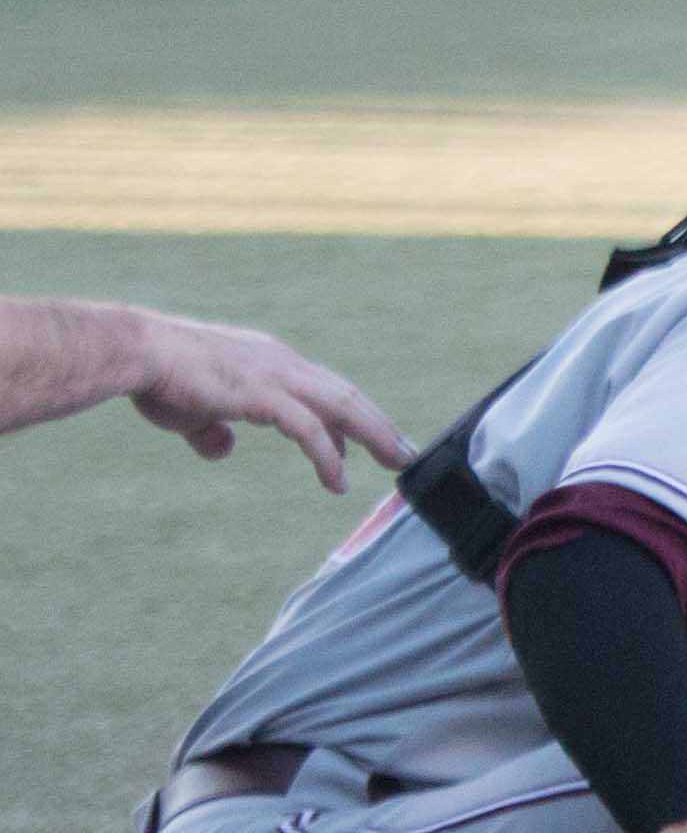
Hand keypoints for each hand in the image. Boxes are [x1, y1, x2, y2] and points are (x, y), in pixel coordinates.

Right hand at [123, 311, 408, 491]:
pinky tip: (337, 481)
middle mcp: (282, 362)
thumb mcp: (192, 409)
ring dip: (375, 435)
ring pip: (342, 407)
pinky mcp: (263, 394)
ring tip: (398, 462)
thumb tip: (224, 448)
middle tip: (405, 452)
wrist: (135, 351)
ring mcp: (275, 376)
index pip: (322, 389)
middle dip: (379, 425)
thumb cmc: (157, 376)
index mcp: (270, 360)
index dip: (347, 418)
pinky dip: (328, 455)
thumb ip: (212, 430)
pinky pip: (309, 429)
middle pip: (346, 395)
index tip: (363, 443)